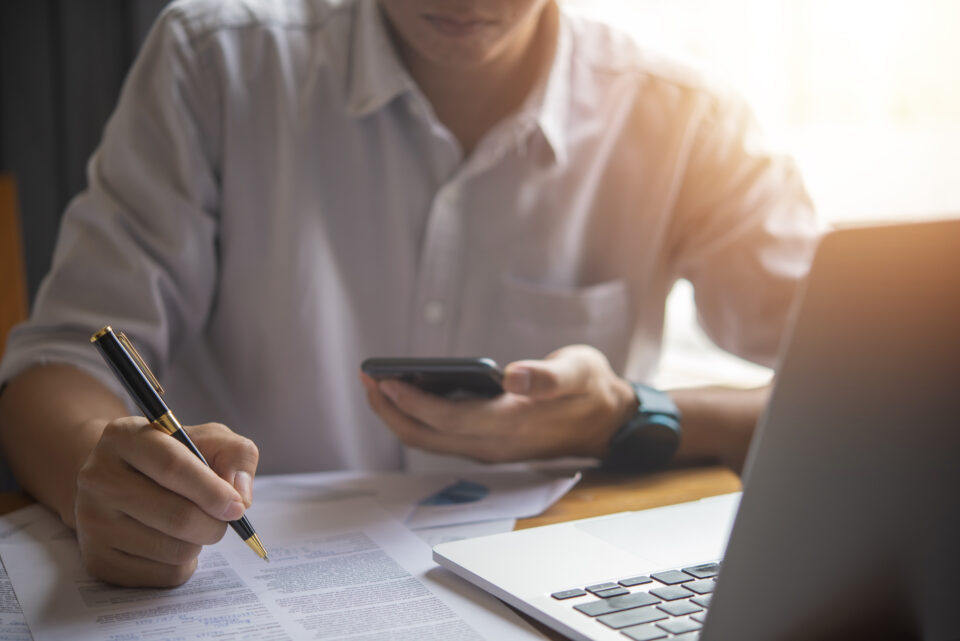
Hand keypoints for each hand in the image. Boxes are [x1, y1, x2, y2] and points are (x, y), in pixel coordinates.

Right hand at [73, 418, 258, 586]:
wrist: (121, 481)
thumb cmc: (174, 456)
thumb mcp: (208, 438)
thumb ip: (236, 455)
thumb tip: (240, 498)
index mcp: (124, 437)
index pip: (172, 467)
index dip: (212, 491)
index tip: (238, 507)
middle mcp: (98, 478)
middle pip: (176, 516)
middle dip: (214, 524)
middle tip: (225, 519)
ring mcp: (92, 522)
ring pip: (173, 550)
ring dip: (199, 542)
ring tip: (192, 524)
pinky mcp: (98, 560)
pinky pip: (163, 576)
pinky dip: (183, 563)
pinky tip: (173, 541)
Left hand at [361, 345, 636, 462]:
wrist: (609, 420)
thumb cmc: (590, 389)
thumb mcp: (578, 372)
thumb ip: (547, 377)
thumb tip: (513, 376)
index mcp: (512, 425)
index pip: (449, 421)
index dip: (414, 402)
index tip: (386, 380)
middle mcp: (495, 444)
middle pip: (428, 436)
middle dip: (391, 410)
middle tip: (366, 377)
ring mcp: (491, 448)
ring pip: (431, 440)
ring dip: (400, 416)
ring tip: (376, 384)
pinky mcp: (490, 443)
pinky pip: (443, 437)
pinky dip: (418, 418)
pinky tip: (408, 394)